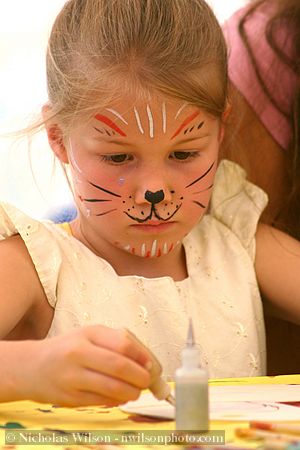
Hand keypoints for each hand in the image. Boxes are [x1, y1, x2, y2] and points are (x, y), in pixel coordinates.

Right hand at [16, 325, 151, 406]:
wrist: (31, 366)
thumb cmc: (67, 348)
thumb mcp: (90, 335)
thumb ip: (117, 343)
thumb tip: (145, 361)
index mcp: (87, 335)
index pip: (123, 345)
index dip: (142, 356)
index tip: (151, 364)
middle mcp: (78, 355)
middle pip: (119, 368)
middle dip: (140, 377)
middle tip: (147, 381)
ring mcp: (72, 378)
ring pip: (112, 389)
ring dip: (131, 392)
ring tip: (135, 390)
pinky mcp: (70, 399)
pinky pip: (102, 402)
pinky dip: (116, 401)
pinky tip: (119, 396)